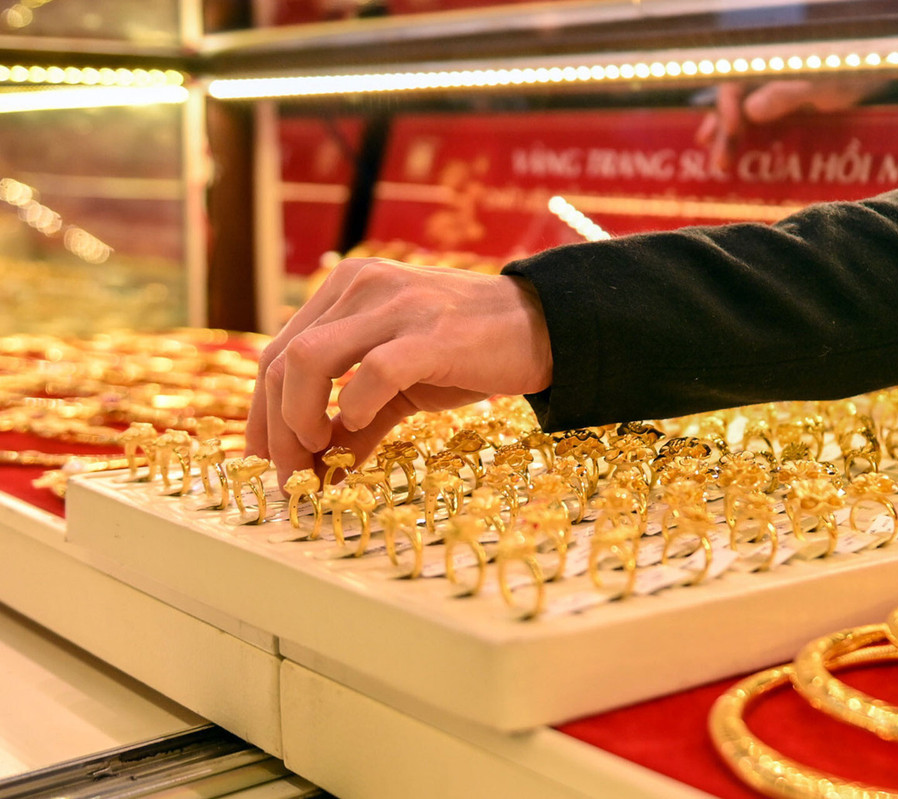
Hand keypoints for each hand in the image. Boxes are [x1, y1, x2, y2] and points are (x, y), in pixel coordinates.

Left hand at [246, 258, 552, 485]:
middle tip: (290, 477)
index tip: (268, 462)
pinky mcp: (431, 334)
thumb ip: (357, 420)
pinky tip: (363, 425)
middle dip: (275, 429)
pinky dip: (356, 408)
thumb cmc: (469, 352)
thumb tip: (319, 468)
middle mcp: (361, 287)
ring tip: (317, 453)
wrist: (544, 327)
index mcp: (347, 290)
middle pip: (282, 361)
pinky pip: (372, 372)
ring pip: (308, 361)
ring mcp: (395, 306)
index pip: (278, 353)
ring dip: (299, 420)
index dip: (263, 414)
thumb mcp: (402, 383)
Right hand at [695, 79, 888, 171]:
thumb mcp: (822, 86)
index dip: (726, 107)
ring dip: (728, 139)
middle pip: (732, 104)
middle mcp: (766, 80)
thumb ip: (787, 94)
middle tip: (720, 163)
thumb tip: (750, 110)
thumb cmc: (851, 77)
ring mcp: (773, 97)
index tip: (730, 130)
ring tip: (721, 165)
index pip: (734, 85)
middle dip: (724, 133)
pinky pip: (756, 126)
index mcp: (770, 67)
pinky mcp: (782, 113)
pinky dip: (745, 140)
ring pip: (741, 117)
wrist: (877, 82)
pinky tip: (738, 155)